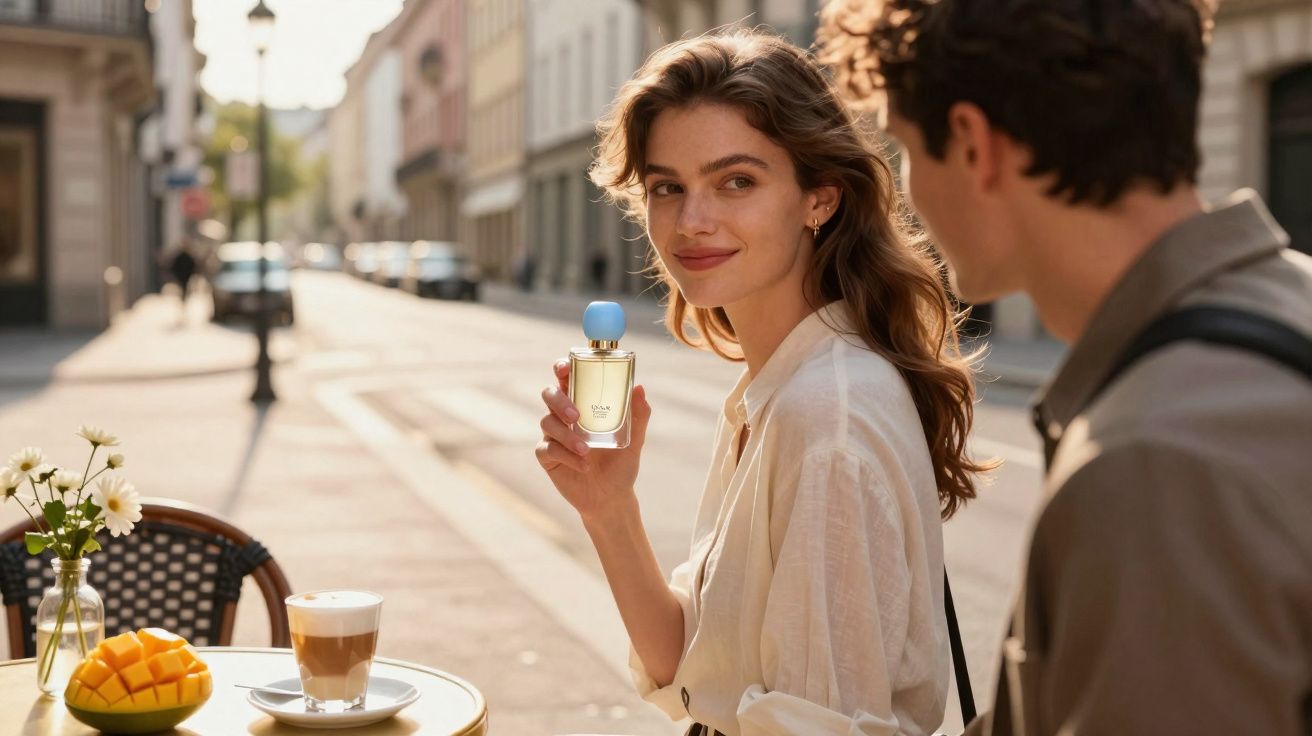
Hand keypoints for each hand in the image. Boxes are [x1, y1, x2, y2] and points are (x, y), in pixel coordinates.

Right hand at [535, 359, 650, 522]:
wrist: (612, 498)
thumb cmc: (621, 464)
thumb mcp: (635, 440)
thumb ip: (638, 416)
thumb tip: (640, 388)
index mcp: (583, 404)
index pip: (568, 379)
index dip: (562, 367)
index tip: (566, 367)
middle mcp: (565, 416)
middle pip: (549, 394)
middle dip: (559, 400)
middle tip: (576, 415)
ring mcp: (554, 435)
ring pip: (547, 422)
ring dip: (567, 435)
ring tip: (587, 450)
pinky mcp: (548, 457)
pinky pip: (548, 448)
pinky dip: (566, 455)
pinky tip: (584, 466)